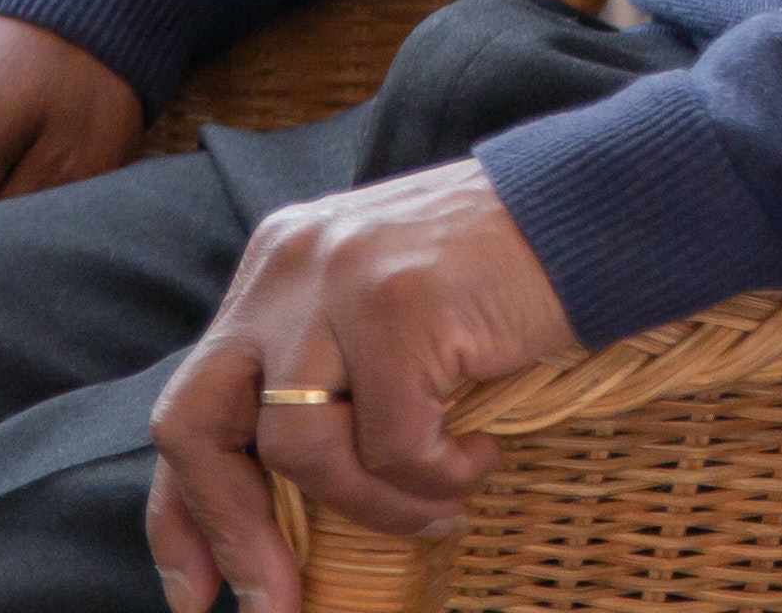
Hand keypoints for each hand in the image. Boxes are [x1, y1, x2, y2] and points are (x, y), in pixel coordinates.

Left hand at [148, 162, 580, 612]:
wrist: (597, 208)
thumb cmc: (501, 275)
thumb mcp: (383, 312)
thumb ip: (326, 373)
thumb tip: (285, 511)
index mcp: (277, 267)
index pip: (192, 403)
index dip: (183, 511)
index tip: (196, 590)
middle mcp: (289, 266)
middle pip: (201, 424)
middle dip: (230, 529)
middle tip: (276, 599)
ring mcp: (338, 281)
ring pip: (299, 448)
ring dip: (373, 505)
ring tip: (441, 504)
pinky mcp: (399, 307)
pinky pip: (393, 445)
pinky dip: (438, 477)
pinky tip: (480, 457)